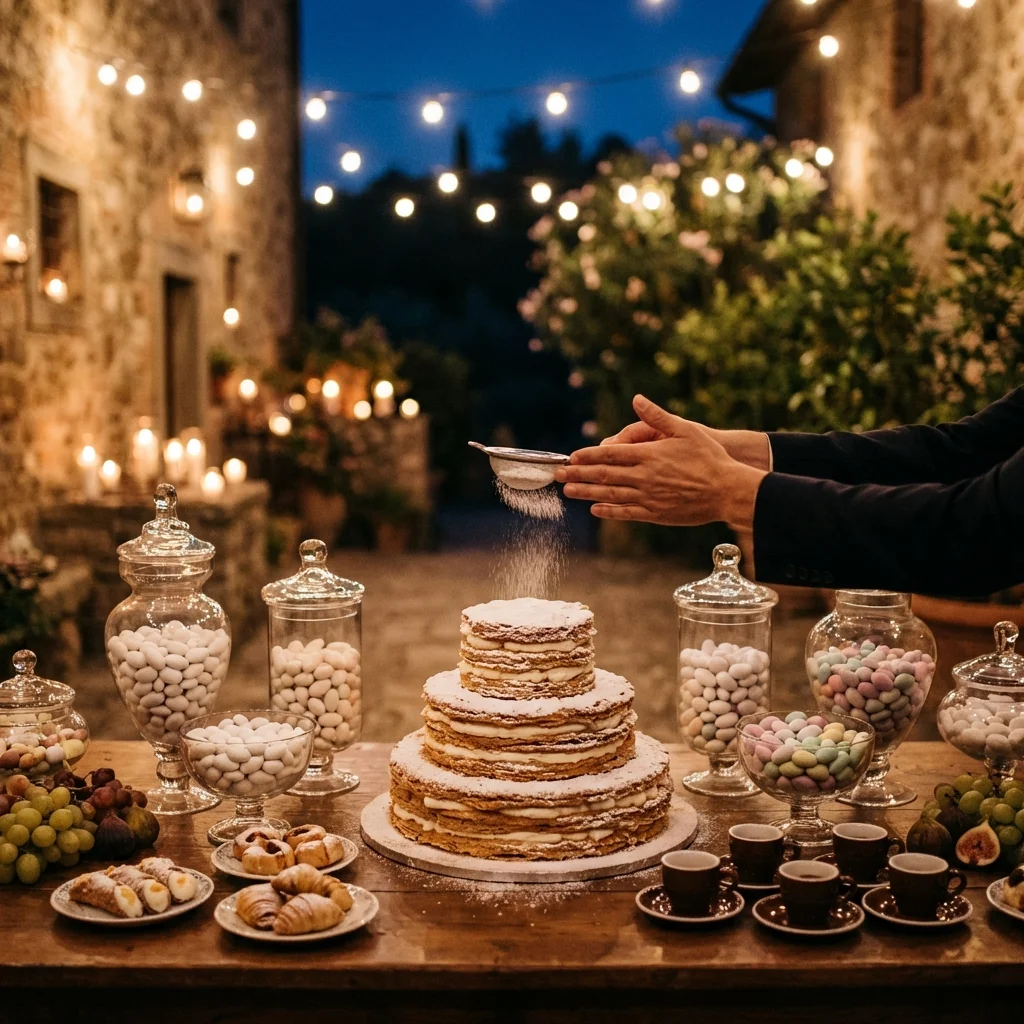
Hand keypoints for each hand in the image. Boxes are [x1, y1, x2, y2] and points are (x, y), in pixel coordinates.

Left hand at [554, 395, 767, 527]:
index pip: (610, 454)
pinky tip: (595, 509)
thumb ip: (656, 416)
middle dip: (578, 475)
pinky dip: (609, 511)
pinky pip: (627, 513)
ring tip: (568, 492)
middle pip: (604, 475)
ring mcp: (648, 497)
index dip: (588, 456)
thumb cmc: (709, 457)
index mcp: (648, 454)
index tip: (571, 457)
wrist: (728, 490)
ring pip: (610, 495)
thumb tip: (636, 399)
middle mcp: (644, 476)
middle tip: (557, 475)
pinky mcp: (656, 514)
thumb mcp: (685, 429)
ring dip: (586, 493)